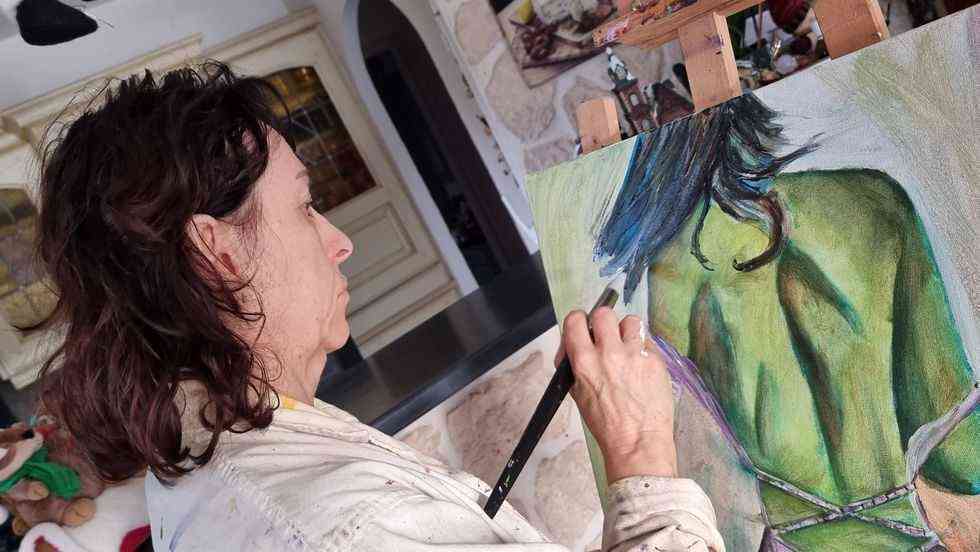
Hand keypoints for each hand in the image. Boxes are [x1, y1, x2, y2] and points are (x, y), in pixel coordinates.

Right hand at [557, 308, 676, 481]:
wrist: (638, 441)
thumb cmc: (606, 423)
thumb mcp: (577, 394)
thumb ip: (575, 365)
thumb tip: (575, 347)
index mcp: (584, 361)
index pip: (574, 320)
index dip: (579, 322)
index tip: (584, 329)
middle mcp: (609, 352)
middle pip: (604, 313)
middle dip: (604, 323)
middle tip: (607, 337)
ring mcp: (635, 354)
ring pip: (630, 320)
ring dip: (627, 331)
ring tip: (628, 348)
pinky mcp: (656, 359)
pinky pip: (647, 341)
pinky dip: (643, 349)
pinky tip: (642, 366)